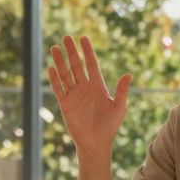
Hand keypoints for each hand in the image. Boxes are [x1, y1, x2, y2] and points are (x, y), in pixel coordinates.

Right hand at [47, 35, 131, 163]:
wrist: (96, 143)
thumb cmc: (109, 126)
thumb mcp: (119, 107)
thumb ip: (122, 91)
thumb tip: (128, 74)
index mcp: (98, 86)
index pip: (91, 64)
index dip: (88, 51)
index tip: (84, 38)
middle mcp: (84, 87)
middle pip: (76, 65)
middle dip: (71, 51)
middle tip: (66, 37)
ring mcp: (74, 95)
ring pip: (65, 74)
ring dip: (60, 61)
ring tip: (55, 47)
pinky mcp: (65, 104)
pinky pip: (58, 89)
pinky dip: (54, 79)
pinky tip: (51, 68)